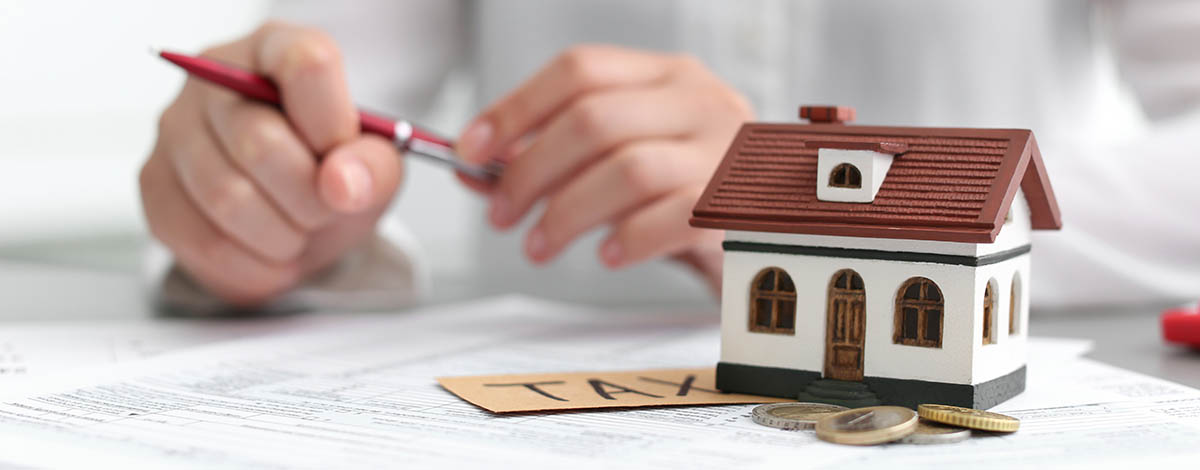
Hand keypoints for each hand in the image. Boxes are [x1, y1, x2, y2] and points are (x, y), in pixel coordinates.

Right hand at [140, 22, 402, 305]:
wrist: (299, 215)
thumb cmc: (333, 172)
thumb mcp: (375, 165)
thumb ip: (373, 166)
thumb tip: (341, 184)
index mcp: (276, 51)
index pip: (305, 64)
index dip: (333, 125)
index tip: (343, 159)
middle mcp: (214, 81)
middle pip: (260, 143)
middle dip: (310, 197)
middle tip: (326, 209)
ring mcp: (174, 131)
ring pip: (227, 199)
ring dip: (283, 236)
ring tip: (299, 230)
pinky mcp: (154, 186)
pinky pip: (203, 241)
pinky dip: (253, 265)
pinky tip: (271, 251)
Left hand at [456, 45, 751, 290]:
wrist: (774, 235)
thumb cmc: (686, 194)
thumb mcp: (623, 161)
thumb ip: (554, 159)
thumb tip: (473, 169)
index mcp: (667, 75)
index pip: (579, 70)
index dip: (516, 108)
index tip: (471, 151)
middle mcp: (701, 100)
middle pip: (594, 120)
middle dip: (531, 171)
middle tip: (500, 215)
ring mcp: (728, 151)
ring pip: (628, 170)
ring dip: (567, 213)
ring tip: (540, 246)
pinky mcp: (742, 205)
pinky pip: (671, 217)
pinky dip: (627, 239)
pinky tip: (606, 255)